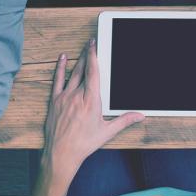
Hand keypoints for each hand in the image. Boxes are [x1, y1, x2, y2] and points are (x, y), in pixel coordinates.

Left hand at [44, 40, 142, 172]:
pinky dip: (60, 68)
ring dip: (78, 60)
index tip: (95, 45)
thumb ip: (124, 121)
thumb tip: (140, 116)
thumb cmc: (84, 143)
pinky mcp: (55, 101)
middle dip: (88, 55)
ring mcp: (64, 97)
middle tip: (91, 43)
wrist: (62, 152)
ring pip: (72, 73)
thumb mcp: (107, 132)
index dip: (94, 56)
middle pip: (83, 69)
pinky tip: (62, 59)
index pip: (93, 73)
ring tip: (82, 50)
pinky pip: (57, 80)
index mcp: (91, 101)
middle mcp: (77, 96)